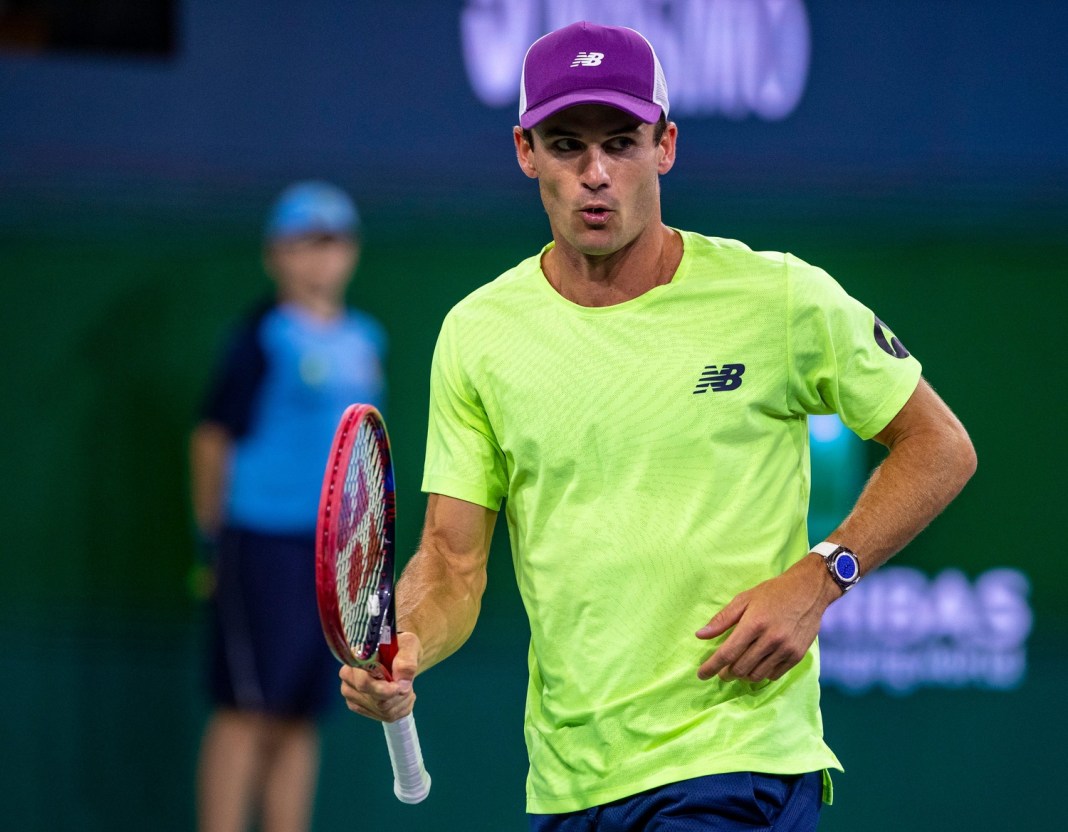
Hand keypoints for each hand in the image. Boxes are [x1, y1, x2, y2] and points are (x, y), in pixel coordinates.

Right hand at [339, 631, 420, 721]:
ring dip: (402, 701)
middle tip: (409, 683)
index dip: (385, 690)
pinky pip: (385, 716)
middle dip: (399, 695)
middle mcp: (348, 677)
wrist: (395, 655)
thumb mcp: (408, 645)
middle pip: (377, 701)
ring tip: (406, 687)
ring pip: (383, 710)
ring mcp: (351, 694)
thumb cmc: (399, 647)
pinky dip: (400, 709)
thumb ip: (407, 660)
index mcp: (356, 658)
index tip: (403, 687)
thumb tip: (402, 681)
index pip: (364, 682)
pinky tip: (401, 696)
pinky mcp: (358, 706)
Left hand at [696, 554, 838, 682]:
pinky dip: (762, 673)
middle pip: (740, 668)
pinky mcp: (797, 655)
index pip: (728, 653)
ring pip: (756, 675)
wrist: (808, 591)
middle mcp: (771, 639)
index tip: (701, 674)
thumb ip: (722, 619)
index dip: (712, 667)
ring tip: (739, 667)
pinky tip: (758, 664)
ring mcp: (786, 649)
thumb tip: (700, 635)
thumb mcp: (744, 599)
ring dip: (743, 675)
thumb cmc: (773, 593)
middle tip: (722, 669)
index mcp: (754, 623)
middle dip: (726, 672)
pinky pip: (774, 675)